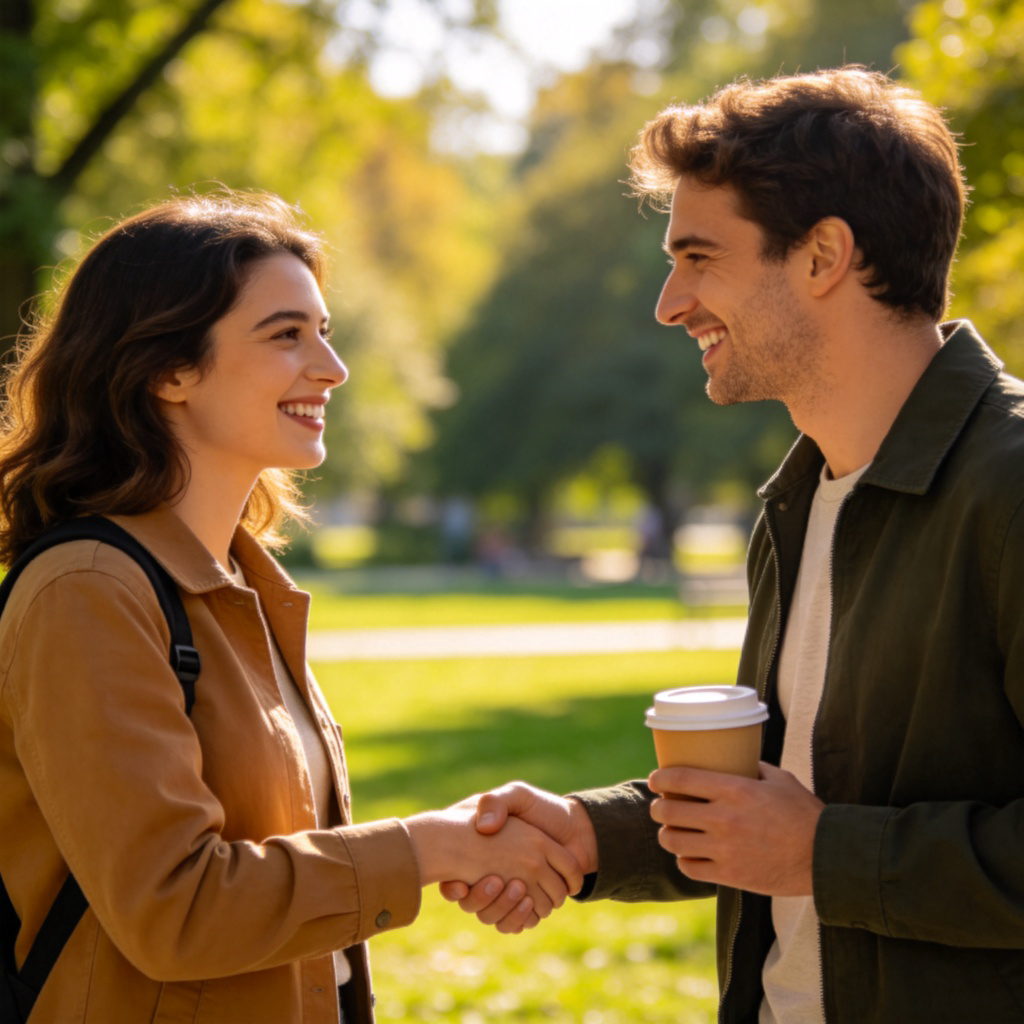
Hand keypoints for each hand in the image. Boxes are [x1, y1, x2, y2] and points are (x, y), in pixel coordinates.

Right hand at [438, 782, 597, 931]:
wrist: (577, 828)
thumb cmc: (544, 810)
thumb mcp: (517, 796)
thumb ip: (496, 802)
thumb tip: (484, 828)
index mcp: (484, 856)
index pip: (454, 884)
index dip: (453, 888)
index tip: (458, 884)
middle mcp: (494, 877)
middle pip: (477, 905)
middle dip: (484, 897)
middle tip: (495, 880)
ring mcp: (512, 894)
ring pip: (494, 917)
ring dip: (504, 907)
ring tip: (516, 887)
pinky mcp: (528, 906)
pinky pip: (514, 925)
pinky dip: (519, 918)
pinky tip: (527, 902)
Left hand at [648, 761, 823, 895]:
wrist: (825, 858)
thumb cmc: (804, 814)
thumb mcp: (780, 779)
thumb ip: (752, 768)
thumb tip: (735, 757)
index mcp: (734, 790)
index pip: (680, 780)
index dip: (660, 779)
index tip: (655, 780)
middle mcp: (723, 819)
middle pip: (668, 812)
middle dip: (658, 808)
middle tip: (661, 807)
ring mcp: (724, 850)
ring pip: (673, 841)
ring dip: (668, 835)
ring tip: (672, 831)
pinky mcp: (729, 876)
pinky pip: (689, 868)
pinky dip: (685, 860)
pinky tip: (689, 854)